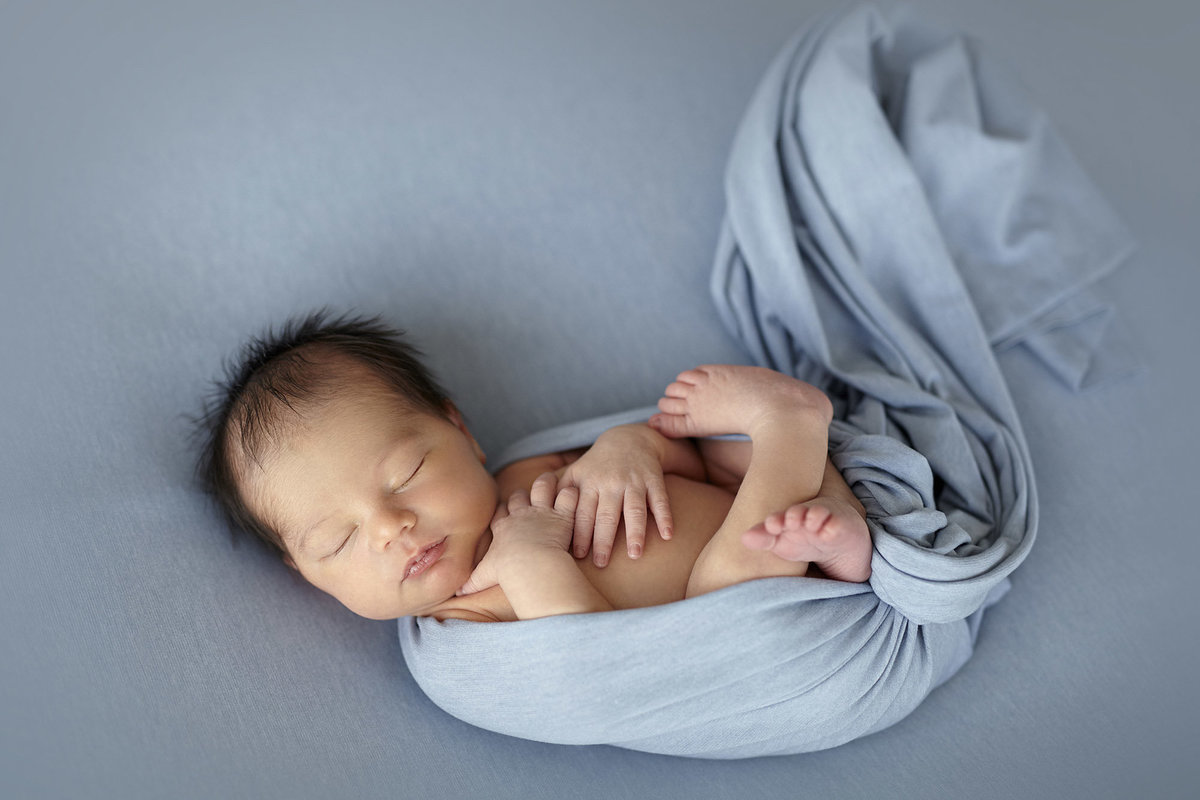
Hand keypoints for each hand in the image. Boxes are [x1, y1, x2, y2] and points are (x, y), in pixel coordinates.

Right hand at [457, 472, 578, 595]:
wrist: (529, 564)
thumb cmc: (507, 570)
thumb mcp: (484, 576)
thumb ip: (472, 582)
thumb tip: (456, 593)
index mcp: (504, 527)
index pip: (500, 511)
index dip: (504, 509)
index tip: (507, 510)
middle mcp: (521, 515)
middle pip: (519, 495)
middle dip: (523, 494)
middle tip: (531, 496)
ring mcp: (542, 511)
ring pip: (543, 486)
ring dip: (547, 483)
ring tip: (552, 480)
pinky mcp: (562, 514)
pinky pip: (567, 496)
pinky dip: (571, 494)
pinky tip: (573, 493)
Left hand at [557, 424, 672, 566]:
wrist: (629, 439)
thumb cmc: (597, 464)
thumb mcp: (575, 473)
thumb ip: (558, 493)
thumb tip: (532, 514)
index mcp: (588, 484)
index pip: (581, 513)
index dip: (579, 534)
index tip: (576, 556)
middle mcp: (609, 482)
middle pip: (606, 515)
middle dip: (603, 540)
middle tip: (601, 563)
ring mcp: (633, 481)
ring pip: (634, 509)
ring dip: (635, 532)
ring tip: (635, 555)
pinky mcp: (653, 479)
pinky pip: (660, 500)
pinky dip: (665, 516)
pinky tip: (668, 535)